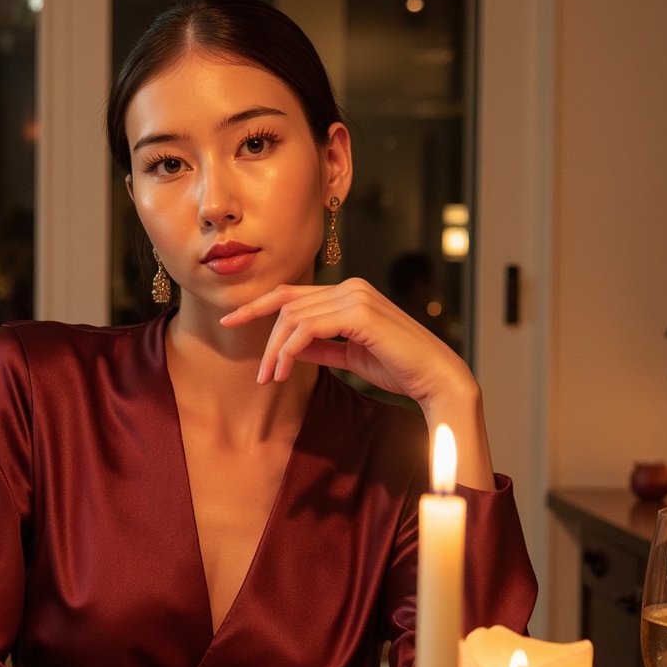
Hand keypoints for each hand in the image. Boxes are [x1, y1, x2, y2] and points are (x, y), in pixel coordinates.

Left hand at [220, 278, 464, 402]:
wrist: (435, 378)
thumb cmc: (399, 368)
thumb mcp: (350, 356)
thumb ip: (321, 347)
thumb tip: (288, 347)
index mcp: (350, 292)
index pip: (292, 293)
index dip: (258, 306)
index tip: (231, 321)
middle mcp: (352, 287)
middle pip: (288, 306)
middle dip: (265, 340)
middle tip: (260, 376)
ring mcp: (356, 296)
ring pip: (294, 317)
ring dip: (276, 350)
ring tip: (270, 379)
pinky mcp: (360, 313)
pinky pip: (308, 327)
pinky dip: (290, 349)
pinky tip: (285, 370)